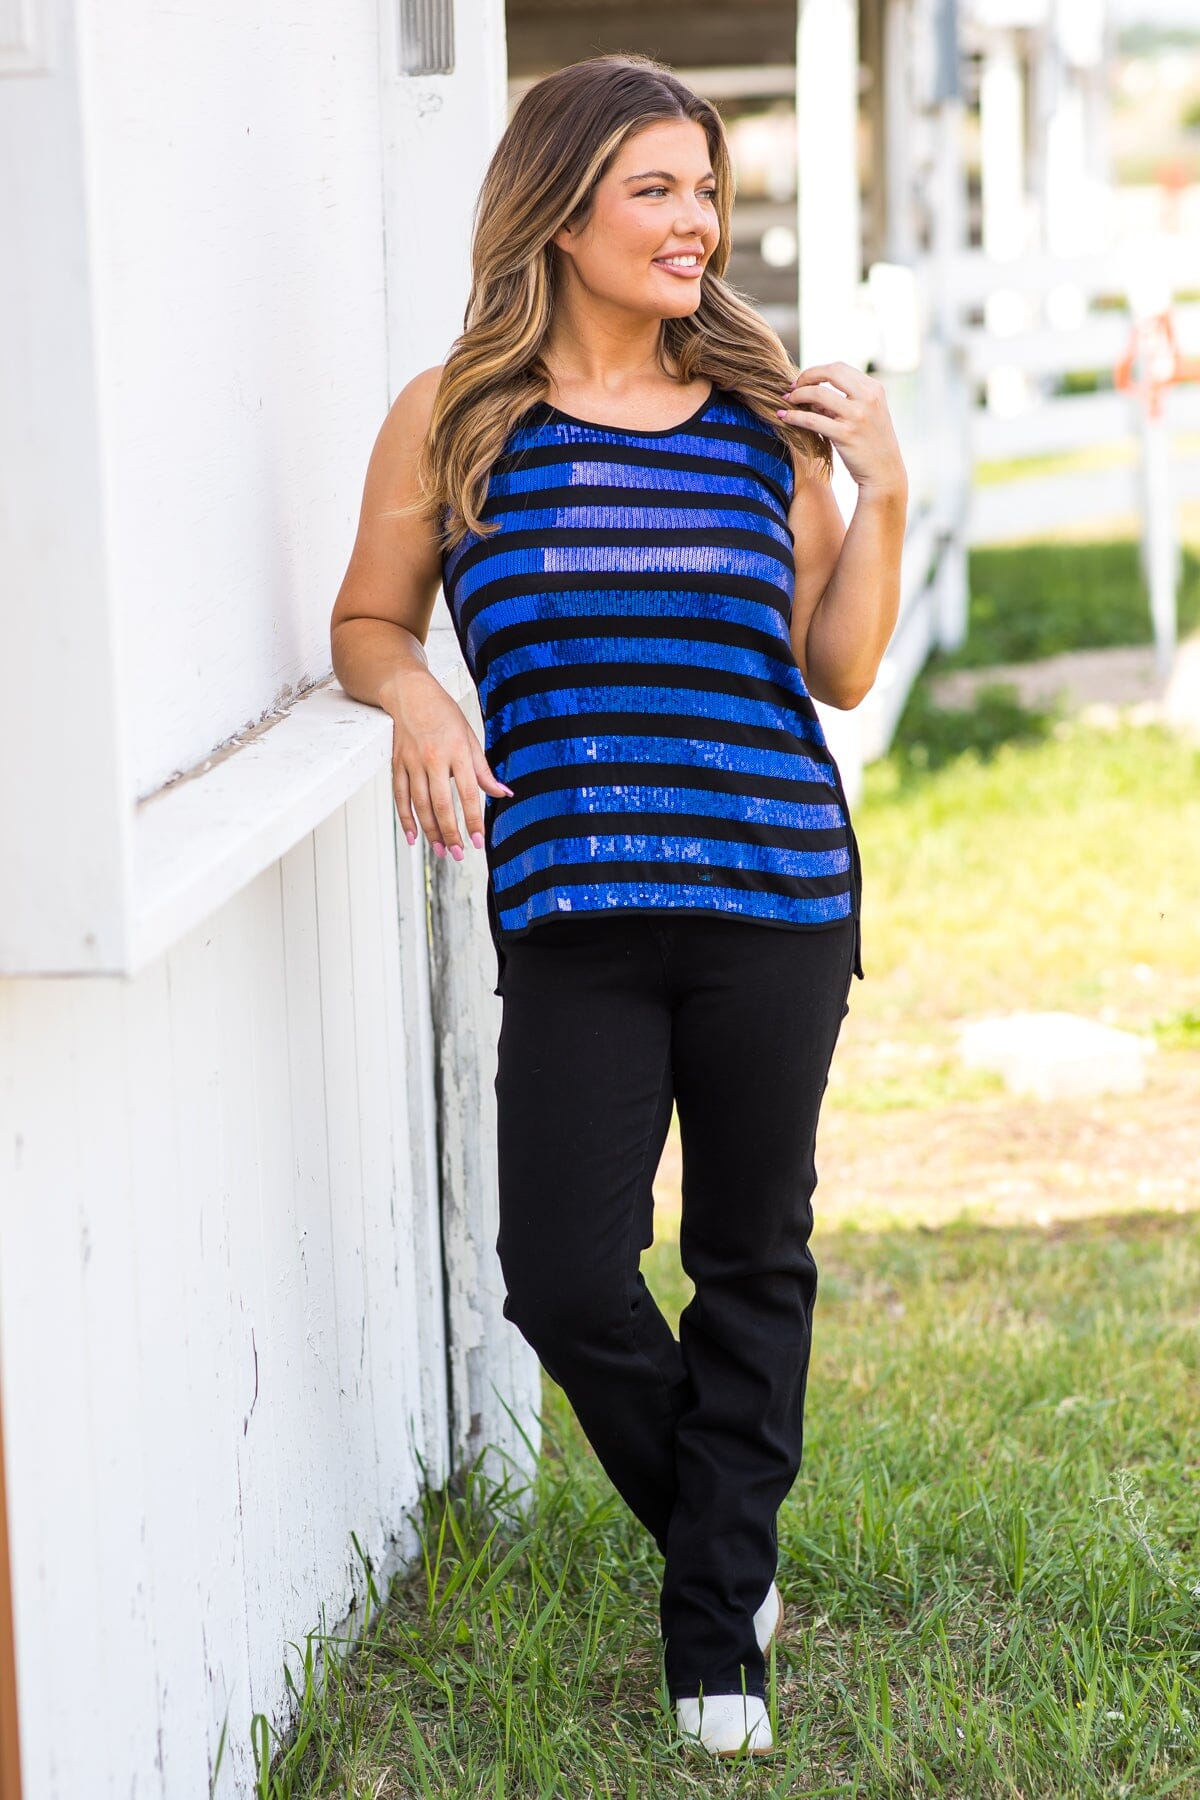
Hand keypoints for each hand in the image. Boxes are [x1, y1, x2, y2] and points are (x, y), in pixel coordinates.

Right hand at [386, 669, 512, 859]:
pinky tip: (414, 837)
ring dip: (430, 831)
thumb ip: (484, 770)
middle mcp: (433, 759)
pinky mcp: (397, 765)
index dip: (474, 820)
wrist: (410, 694)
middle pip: (441, 804)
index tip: (478, 841)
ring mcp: (412, 763)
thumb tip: (504, 794)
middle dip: (451, 832)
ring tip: (441, 849)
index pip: (469, 793)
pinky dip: (406, 819)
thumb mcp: (470, 738)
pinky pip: (400, 797)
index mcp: (457, 752)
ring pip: (420, 805)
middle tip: (458, 853)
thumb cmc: (444, 715)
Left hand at [777, 362, 906, 499]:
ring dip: (797, 395)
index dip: (816, 372)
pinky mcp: (845, 435)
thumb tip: (811, 393)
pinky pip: (812, 419)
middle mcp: (868, 398)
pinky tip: (783, 417)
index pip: (839, 368)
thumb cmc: (871, 444)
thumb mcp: (865, 415)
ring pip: (818, 394)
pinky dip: (794, 416)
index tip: (803, 382)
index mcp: (874, 389)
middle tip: (792, 388)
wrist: (884, 473)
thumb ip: (843, 401)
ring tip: (786, 402)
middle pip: (830, 372)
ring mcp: (857, 416)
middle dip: (806, 376)